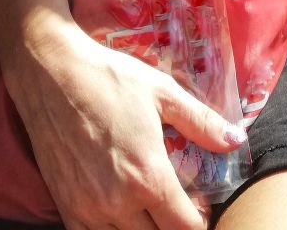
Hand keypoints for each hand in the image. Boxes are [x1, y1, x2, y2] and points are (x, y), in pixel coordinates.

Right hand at [5, 17, 246, 229]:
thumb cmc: (109, 77)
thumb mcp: (162, 91)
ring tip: (150, 210)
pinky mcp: (66, 208)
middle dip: (172, 228)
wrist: (50, 72)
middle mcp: (118, 202)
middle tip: (177, 207)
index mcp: (148, 175)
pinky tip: (120, 213)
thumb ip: (201, 122)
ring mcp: (88, 210)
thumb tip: (236, 141)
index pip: (185, 229)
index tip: (201, 208)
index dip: (200, 223)